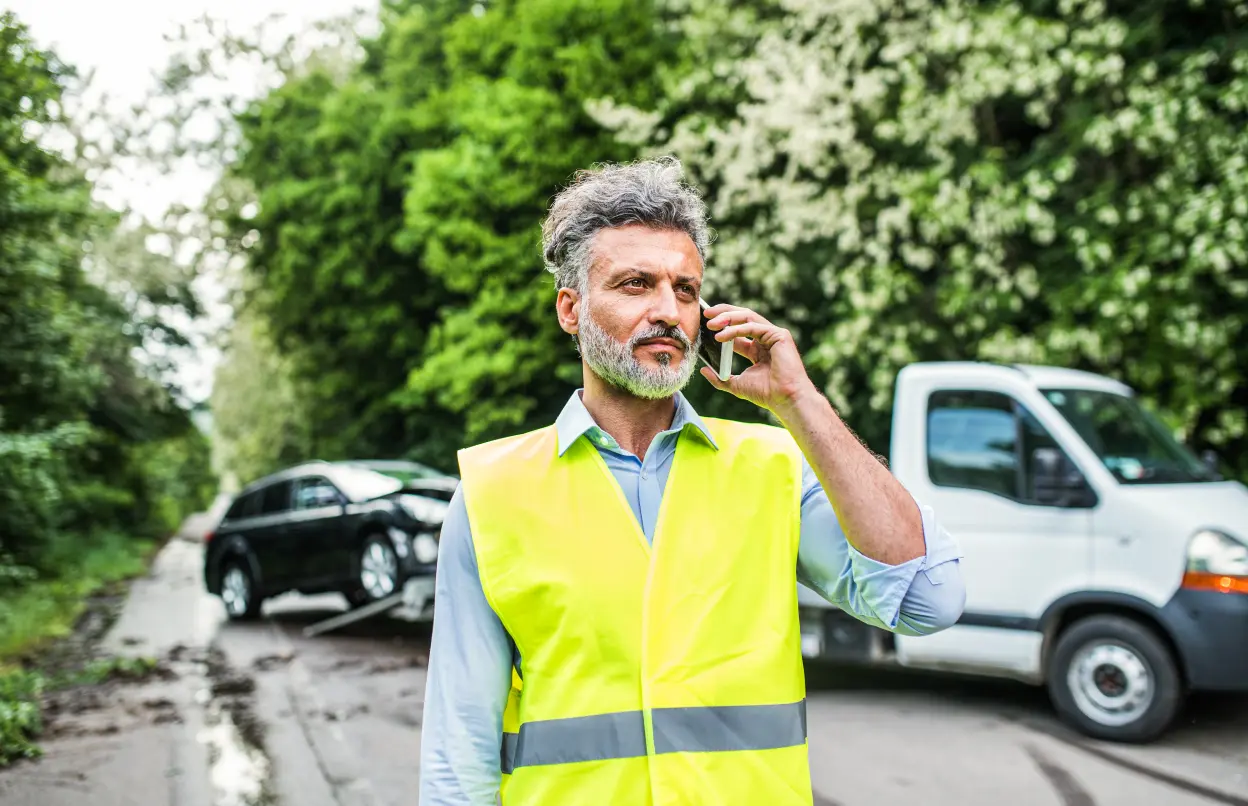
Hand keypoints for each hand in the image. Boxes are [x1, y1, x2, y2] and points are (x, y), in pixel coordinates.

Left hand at [700, 304, 817, 413]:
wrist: (784, 399)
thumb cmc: (766, 394)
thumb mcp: (736, 385)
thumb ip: (720, 378)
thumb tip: (703, 370)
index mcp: (757, 349)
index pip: (737, 330)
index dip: (722, 325)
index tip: (704, 324)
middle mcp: (765, 339)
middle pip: (742, 317)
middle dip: (724, 313)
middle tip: (706, 314)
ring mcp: (773, 335)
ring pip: (748, 317)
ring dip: (727, 318)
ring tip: (711, 324)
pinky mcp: (779, 335)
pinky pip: (754, 326)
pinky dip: (736, 329)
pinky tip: (722, 336)